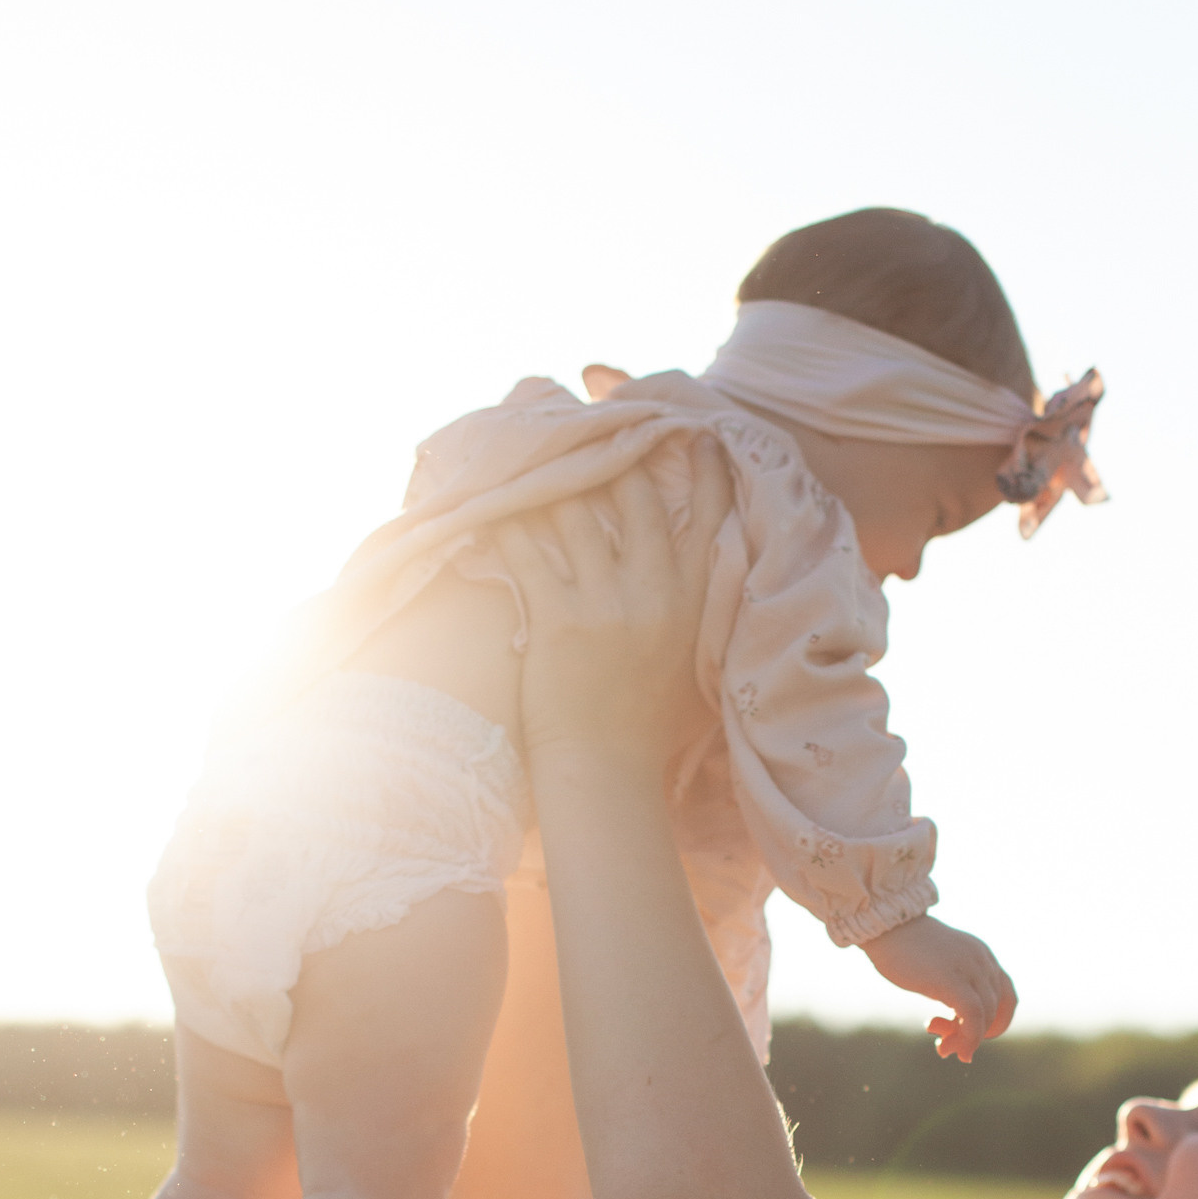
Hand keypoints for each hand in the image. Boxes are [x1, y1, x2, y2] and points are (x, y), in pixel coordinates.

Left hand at [498, 439, 728, 779]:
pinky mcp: (557, 618)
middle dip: (609, 452)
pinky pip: (524, 547)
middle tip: (584, 425)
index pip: (711, 513)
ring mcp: (605, 603)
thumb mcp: (700, 662)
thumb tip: (709, 564)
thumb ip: (706, 610)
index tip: (687, 428)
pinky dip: (504, 520)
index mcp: (697, 600)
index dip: (703, 465)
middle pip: (634, 492)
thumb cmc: (651, 726)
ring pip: (573, 509)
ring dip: (550, 478)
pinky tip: (487, 502)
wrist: (606, 773)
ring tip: (528, 454)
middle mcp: (656, 592)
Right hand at [862, 915, 1017, 1064]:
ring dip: (966, 1040)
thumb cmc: (905, 950)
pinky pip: (972, 1015)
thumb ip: (955, 987)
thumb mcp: (942, 968)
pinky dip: (967, 1037)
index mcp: (983, 957)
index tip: (972, 1035)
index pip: (1007, 998)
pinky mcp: (951, 979)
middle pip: (994, 1011)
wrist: (885, 928)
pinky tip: (946, 1046)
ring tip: (942, 1048)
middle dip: (974, 1036)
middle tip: (947, 1048)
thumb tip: (959, 1021)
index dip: (995, 1024)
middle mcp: (983, 961)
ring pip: (984, 1016)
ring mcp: (969, 968)